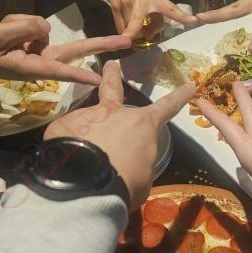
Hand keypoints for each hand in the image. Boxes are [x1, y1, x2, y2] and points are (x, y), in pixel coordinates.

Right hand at [0, 14, 130, 83]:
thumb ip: (21, 29)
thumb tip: (46, 25)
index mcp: (32, 66)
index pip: (60, 70)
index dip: (79, 74)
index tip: (100, 80)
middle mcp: (42, 58)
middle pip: (76, 49)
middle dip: (101, 44)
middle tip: (127, 41)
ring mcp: (40, 48)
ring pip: (40, 25)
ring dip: (19, 24)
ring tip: (0, 36)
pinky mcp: (37, 38)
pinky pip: (33, 21)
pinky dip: (17, 22)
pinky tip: (5, 32)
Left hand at [45, 61, 194, 210]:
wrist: (87, 187)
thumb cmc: (125, 183)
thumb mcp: (143, 176)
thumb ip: (137, 161)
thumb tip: (125, 162)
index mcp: (141, 125)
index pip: (167, 107)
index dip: (179, 96)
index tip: (189, 85)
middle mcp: (114, 113)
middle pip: (113, 87)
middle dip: (113, 75)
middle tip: (110, 65)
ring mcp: (86, 116)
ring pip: (87, 123)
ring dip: (85, 134)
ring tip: (79, 156)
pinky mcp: (62, 125)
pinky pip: (66, 137)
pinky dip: (67, 148)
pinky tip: (65, 163)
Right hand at [106, 0, 196, 38]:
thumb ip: (157, 10)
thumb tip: (151, 32)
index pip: (170, 8)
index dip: (181, 16)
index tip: (193, 21)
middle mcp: (139, 1)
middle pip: (137, 27)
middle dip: (140, 36)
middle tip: (146, 36)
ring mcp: (125, 4)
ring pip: (128, 29)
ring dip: (135, 33)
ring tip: (139, 26)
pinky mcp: (114, 6)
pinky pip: (119, 26)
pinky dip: (125, 30)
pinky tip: (129, 27)